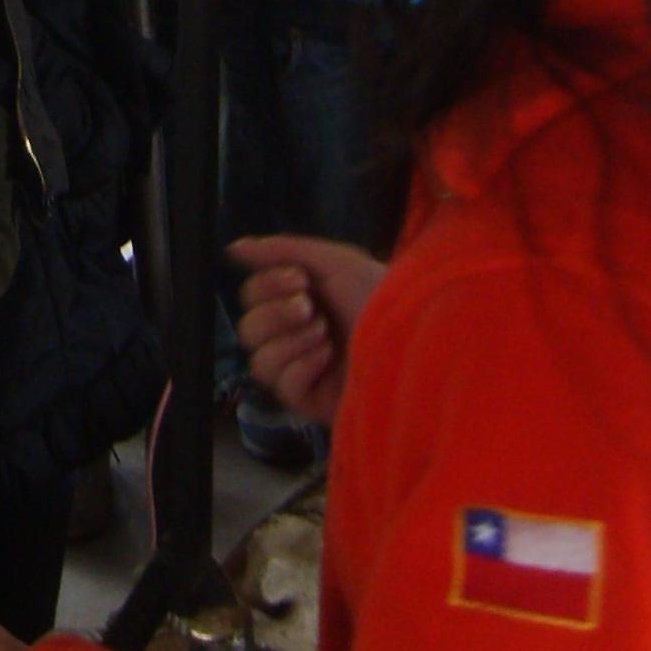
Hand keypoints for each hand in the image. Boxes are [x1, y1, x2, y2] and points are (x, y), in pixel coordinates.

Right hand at [230, 232, 385, 426]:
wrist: (417, 342)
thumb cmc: (380, 297)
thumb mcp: (335, 261)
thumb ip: (281, 251)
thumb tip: (233, 249)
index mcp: (302, 301)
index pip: (253, 296)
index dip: (266, 285)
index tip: (300, 279)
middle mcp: (299, 336)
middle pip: (248, 328)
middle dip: (275, 312)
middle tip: (309, 306)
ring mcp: (305, 371)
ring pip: (258, 360)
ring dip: (289, 339)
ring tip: (324, 333)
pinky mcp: (313, 401)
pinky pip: (282, 385)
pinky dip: (300, 365)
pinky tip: (327, 357)